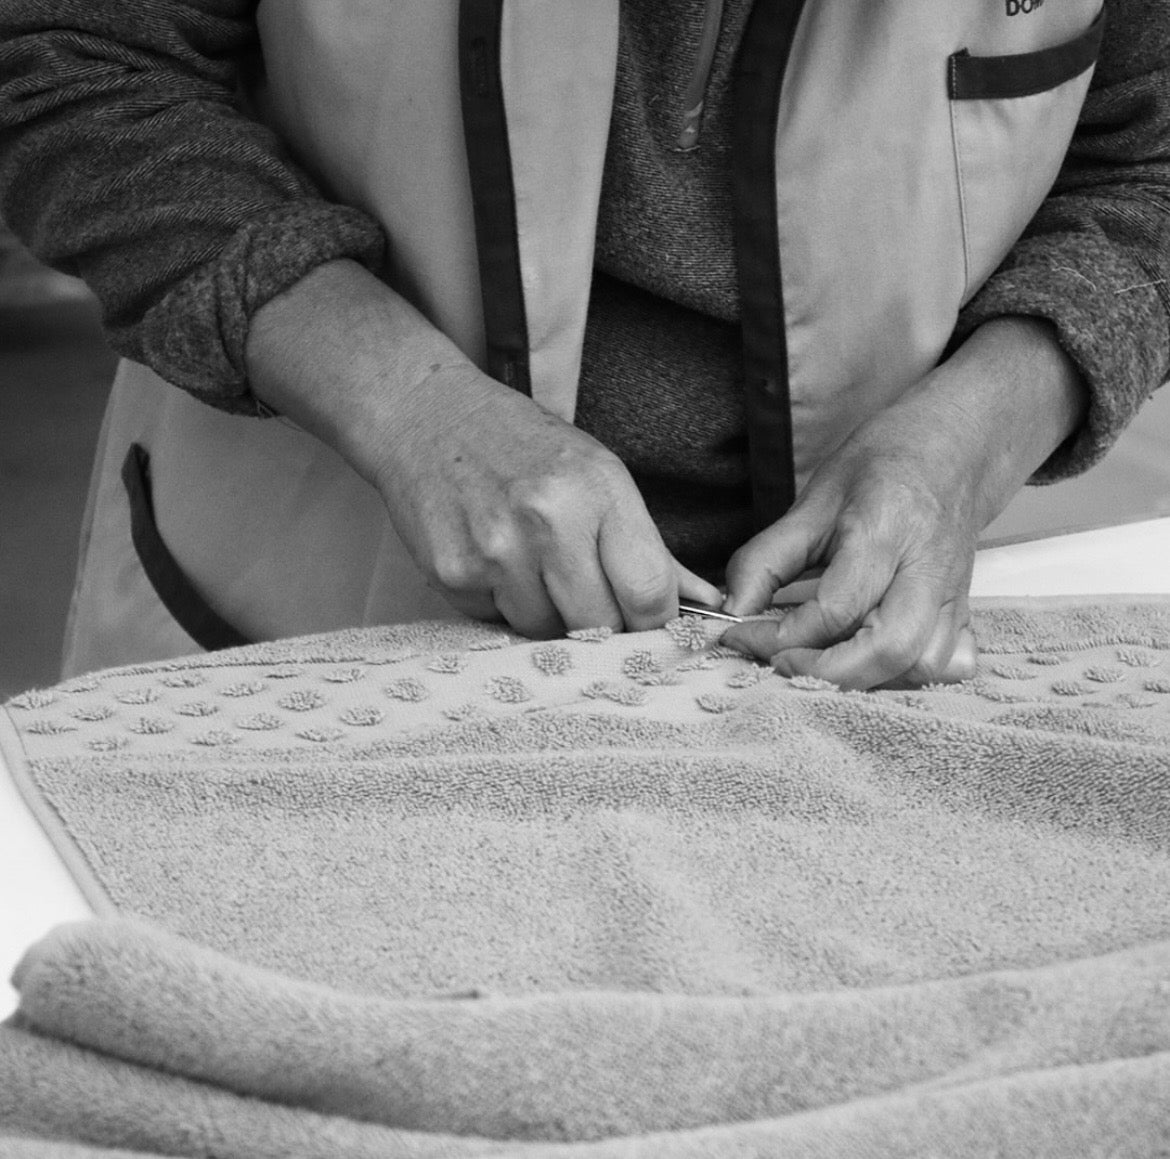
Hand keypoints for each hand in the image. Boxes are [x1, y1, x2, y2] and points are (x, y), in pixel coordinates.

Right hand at [246, 260, 720, 636]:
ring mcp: (496, 548)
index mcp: (598, 489)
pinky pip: (495, 621)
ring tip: (528, 564)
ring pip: (544, 631)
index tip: (645, 622)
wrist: (428, 415)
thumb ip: (653, 549)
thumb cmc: (523, 446)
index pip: (649, 592)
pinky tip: (490, 558)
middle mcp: (548, 518)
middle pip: (599, 625)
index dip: (653, 622)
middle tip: (584, 595)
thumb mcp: (599, 476)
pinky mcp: (453, 572)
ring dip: (544, 614)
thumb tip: (712, 602)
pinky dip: (499, 603)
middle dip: (598, 624)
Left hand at [720, 318, 1087, 689]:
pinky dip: (901, 676)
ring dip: (864, 680)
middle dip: (825, 674)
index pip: (834, 610)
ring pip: (921, 666)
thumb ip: (767, 559)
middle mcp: (927, 569)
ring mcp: (953, 594)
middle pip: (888, 651)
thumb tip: (731, 610)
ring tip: (817, 660)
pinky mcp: (963, 611)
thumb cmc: (883, 465)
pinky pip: (942, 664)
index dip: (778, 637)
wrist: (955, 447)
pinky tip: (866, 659)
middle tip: (778, 663)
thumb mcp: (813, 499)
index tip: (738, 636)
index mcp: (885, 532)